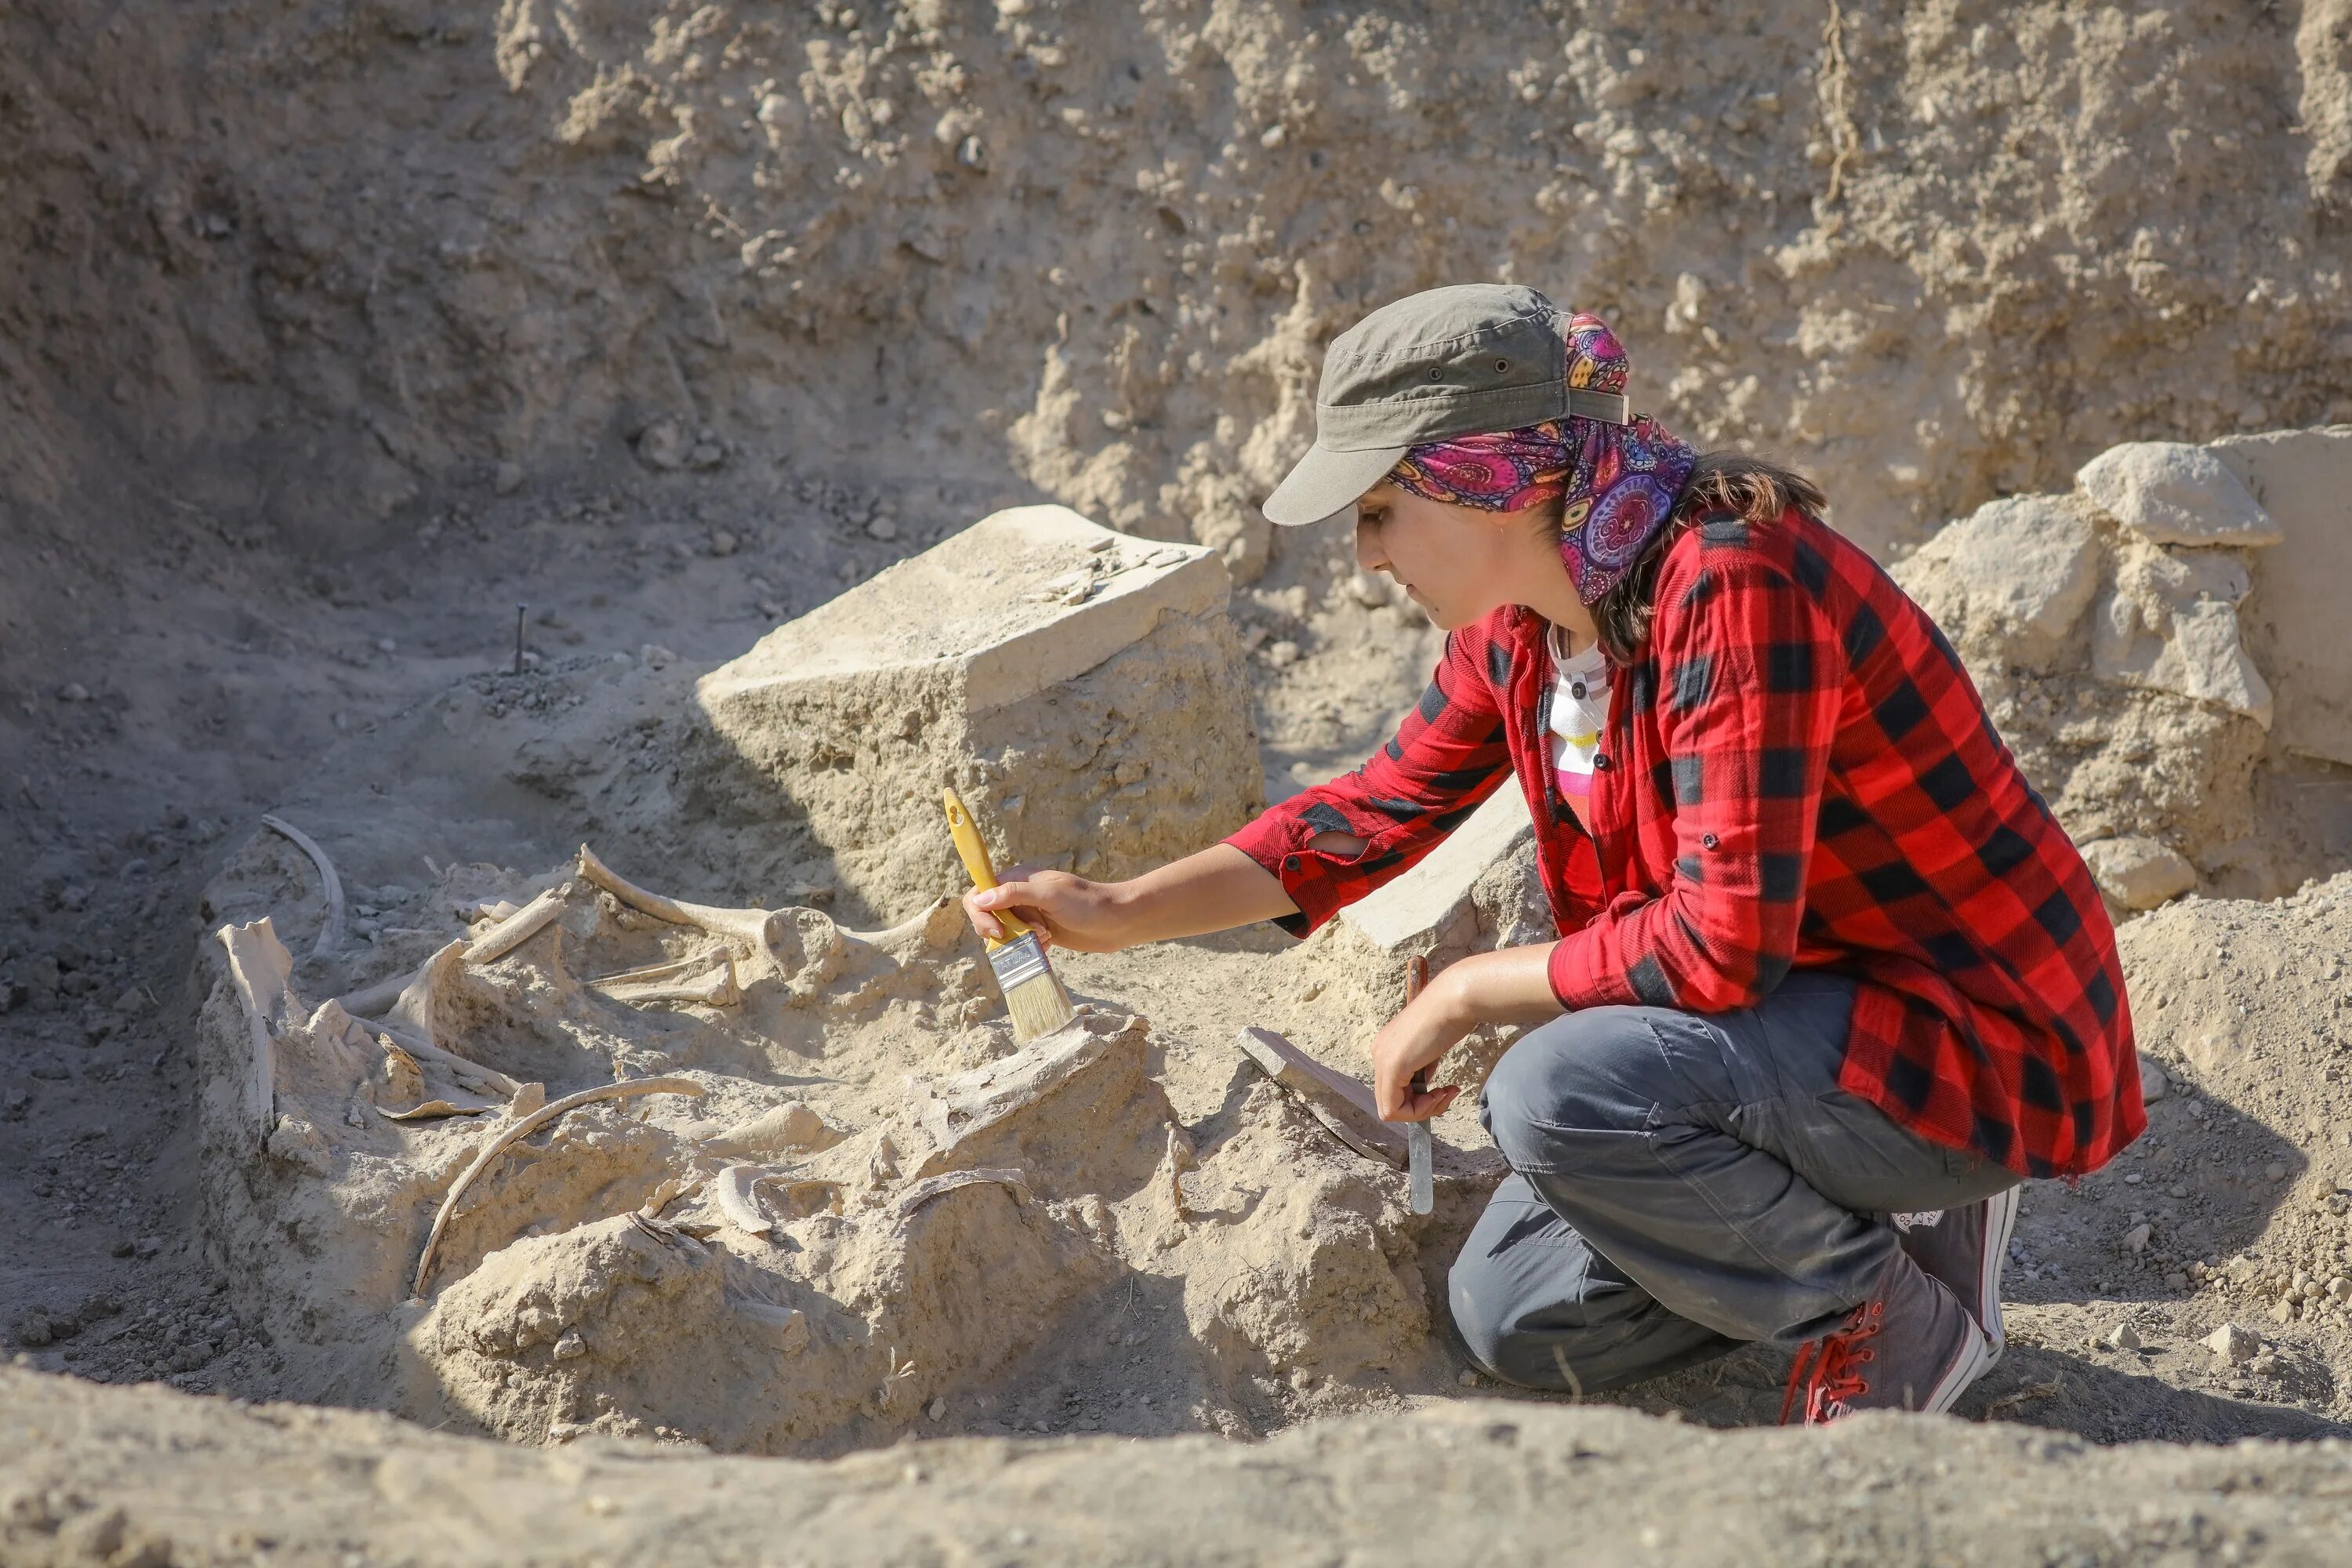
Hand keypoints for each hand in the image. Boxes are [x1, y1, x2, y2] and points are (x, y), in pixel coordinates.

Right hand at [963, 867, 1133, 953]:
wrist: (1118, 921)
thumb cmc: (1087, 903)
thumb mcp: (1050, 895)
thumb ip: (1014, 895)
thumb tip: (979, 898)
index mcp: (1018, 879)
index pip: (979, 892)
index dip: (980, 912)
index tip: (996, 930)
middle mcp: (1020, 896)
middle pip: (987, 916)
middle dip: (1002, 931)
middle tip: (1028, 936)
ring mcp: (1029, 915)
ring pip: (1003, 934)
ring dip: (1017, 942)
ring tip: (1044, 938)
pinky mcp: (1040, 933)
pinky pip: (1020, 945)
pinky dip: (1029, 950)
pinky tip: (1048, 948)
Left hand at [1370, 966, 1468, 1122]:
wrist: (1454, 1001)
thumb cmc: (1449, 1018)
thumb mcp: (1430, 1050)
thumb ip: (1420, 1069)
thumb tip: (1422, 1092)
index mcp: (1386, 1048)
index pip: (1392, 1089)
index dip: (1418, 1099)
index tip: (1443, 1090)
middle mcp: (1378, 1053)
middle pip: (1390, 1102)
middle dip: (1420, 1108)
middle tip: (1446, 1096)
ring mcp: (1382, 1060)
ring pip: (1391, 1109)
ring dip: (1423, 1110)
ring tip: (1446, 1094)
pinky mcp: (1392, 1067)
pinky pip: (1394, 1108)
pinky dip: (1420, 1110)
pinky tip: (1440, 1094)